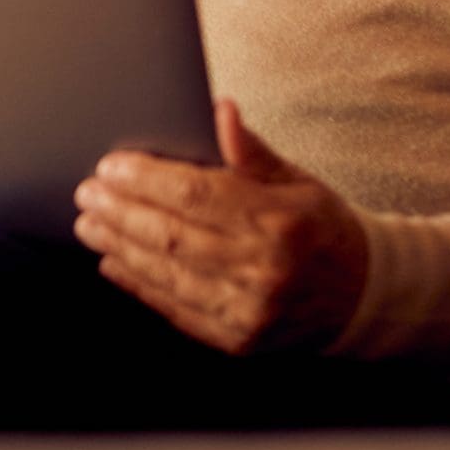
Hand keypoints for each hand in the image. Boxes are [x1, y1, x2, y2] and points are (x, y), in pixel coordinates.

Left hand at [73, 100, 367, 355]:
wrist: (362, 298)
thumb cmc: (322, 229)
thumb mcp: (297, 180)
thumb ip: (250, 151)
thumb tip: (219, 109)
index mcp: (280, 221)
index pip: (196, 195)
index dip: (146, 179)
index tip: (110, 166)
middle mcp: (263, 269)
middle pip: (172, 235)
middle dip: (120, 211)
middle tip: (87, 192)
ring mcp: (249, 311)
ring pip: (167, 273)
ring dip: (119, 247)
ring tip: (90, 224)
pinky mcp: (237, 340)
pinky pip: (175, 309)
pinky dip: (138, 283)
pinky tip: (114, 263)